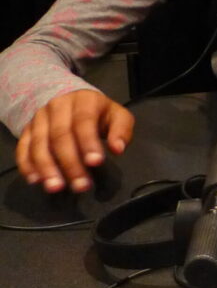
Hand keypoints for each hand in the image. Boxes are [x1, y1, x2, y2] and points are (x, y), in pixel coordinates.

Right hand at [16, 89, 134, 193]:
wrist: (72, 100)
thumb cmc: (98, 113)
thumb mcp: (118, 116)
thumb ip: (121, 131)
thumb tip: (118, 149)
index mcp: (83, 101)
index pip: (83, 121)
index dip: (88, 143)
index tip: (95, 163)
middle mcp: (57, 106)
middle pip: (60, 135)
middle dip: (69, 163)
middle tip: (80, 185)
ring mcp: (39, 118)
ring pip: (39, 143)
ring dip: (46, 168)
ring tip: (56, 187)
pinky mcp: (27, 130)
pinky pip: (23, 148)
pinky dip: (27, 165)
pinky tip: (35, 180)